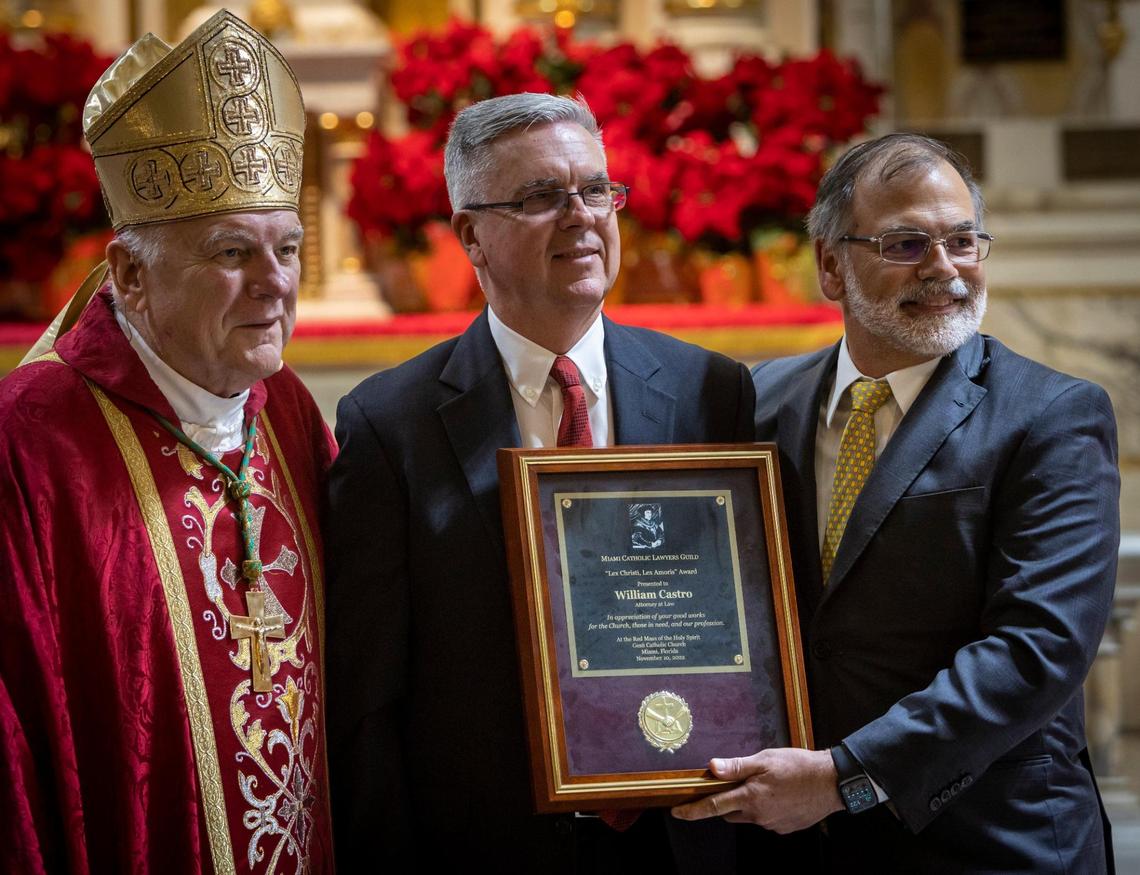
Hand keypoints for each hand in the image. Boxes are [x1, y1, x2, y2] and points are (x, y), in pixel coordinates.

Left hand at [671, 748, 843, 833]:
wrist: (831, 783)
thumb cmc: (799, 767)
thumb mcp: (765, 760)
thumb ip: (737, 766)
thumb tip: (712, 767)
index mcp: (750, 798)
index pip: (714, 806)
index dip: (693, 811)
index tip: (677, 812)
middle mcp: (759, 816)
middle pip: (730, 812)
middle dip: (725, 801)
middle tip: (733, 784)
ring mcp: (772, 824)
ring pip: (749, 815)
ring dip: (747, 803)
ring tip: (763, 784)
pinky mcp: (785, 827)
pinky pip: (766, 819)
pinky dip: (765, 808)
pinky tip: (778, 794)